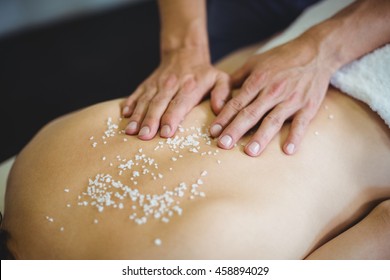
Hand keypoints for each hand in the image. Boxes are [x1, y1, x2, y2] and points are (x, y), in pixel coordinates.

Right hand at [122, 48, 229, 139]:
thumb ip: (222, 94)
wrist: (185, 51)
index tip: (166, 133)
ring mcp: (156, 84)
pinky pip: (136, 94)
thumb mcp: (220, 79)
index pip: (179, 104)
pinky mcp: (146, 84)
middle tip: (145, 136)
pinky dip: (129, 103)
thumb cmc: (204, 73)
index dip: (172, 119)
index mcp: (189, 87)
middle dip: (151, 121)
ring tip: (131, 131)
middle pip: (159, 105)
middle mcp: (170, 85)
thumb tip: (219, 110)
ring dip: (138, 116)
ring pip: (145, 101)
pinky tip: (124, 115)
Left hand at [209, 37, 332, 155]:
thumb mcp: (256, 62)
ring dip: (261, 137)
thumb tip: (219, 93)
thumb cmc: (281, 58)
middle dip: (235, 130)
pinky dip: (295, 137)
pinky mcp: (308, 106)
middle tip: (223, 145)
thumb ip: (237, 78)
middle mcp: (272, 91)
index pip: (237, 103)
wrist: (316, 51)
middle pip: (251, 114)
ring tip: (250, 152)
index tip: (213, 132)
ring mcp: (291, 99)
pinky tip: (287, 150)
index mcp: (258, 80)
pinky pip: (301, 123)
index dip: (224, 118)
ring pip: (273, 120)